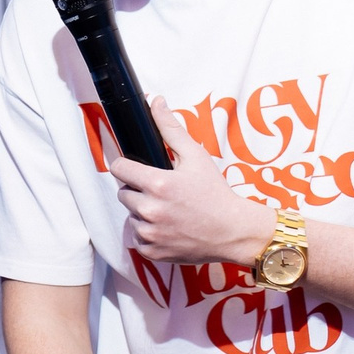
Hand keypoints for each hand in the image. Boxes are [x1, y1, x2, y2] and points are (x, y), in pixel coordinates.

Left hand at [109, 96, 276, 264]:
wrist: (235, 232)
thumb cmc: (217, 194)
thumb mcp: (196, 157)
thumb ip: (171, 129)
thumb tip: (156, 101)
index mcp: (158, 185)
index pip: (118, 168)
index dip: (127, 167)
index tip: (137, 169)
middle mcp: (150, 210)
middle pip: (123, 193)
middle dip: (138, 190)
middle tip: (163, 192)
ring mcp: (150, 233)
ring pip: (131, 216)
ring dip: (145, 213)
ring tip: (170, 211)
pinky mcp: (152, 252)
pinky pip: (138, 239)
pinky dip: (150, 234)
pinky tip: (170, 228)